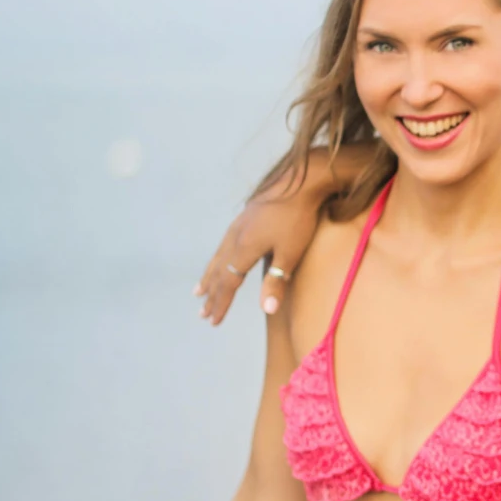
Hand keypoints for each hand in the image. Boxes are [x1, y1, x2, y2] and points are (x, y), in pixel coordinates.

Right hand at [194, 179, 324, 324]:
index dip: (221, 303)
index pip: (228, 283)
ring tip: (199, 290)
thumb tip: (267, 310)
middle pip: (218, 271)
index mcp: (244, 248)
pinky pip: (225, 243)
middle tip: (202, 313)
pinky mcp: (246, 215)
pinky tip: (221, 256)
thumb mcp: (291, 253)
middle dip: (211, 294)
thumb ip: (277, 281)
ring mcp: (239, 225)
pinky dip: (218, 257)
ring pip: (218, 256)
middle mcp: (235, 237)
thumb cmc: (299, 218)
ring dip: (209, 275)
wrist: (301, 180)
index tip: (213, 320)